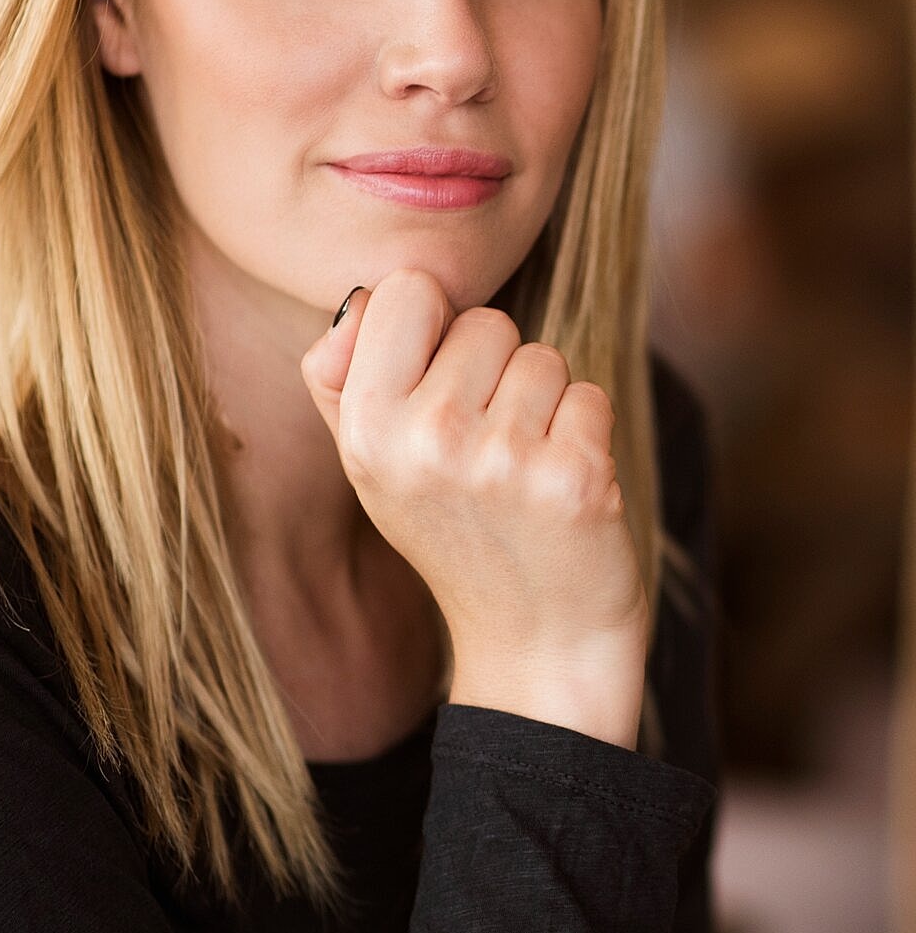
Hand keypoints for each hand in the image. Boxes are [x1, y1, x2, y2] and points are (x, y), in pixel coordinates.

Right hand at [301, 270, 648, 748]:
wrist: (534, 644)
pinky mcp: (575, 480)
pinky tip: (560, 488)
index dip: (433, 325)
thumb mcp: (372, 463)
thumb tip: (356, 299)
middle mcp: (426, 441)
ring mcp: (502, 462)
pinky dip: (585, 432)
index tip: (439, 383)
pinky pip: (588, 395)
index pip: (407, 288)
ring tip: (522, 472)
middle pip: (485, 321)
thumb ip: (343, 376)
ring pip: (542, 356)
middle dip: (494, 371)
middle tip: (485, 450)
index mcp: (366, 429)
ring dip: (543, 404)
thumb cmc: (452, 531)